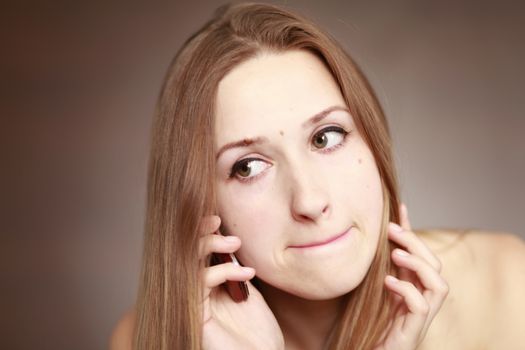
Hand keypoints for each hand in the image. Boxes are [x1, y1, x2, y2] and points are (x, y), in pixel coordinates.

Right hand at [199, 215, 284, 349]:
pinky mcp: (195, 316)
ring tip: (234, 242)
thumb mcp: (246, 293)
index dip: (199, 233)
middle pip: (182, 255)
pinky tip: (245, 274)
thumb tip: (229, 242)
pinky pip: (199, 283)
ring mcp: (193, 306)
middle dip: (198, 233)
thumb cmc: (258, 335)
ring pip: (186, 265)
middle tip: (217, 221)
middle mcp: (194, 296)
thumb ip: (234, 271)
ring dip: (208, 245)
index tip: (216, 219)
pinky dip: (221, 271)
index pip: (192, 254)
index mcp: (204, 289)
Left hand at [374, 204, 448, 349]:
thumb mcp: (372, 288)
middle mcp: (422, 300)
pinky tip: (388, 282)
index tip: (400, 208)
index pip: (420, 253)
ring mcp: (420, 317)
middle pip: (435, 264)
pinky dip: (406, 290)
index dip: (412, 230)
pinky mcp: (413, 331)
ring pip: (439, 284)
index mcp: (413, 287)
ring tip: (396, 254)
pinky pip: (421, 306)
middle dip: (416, 243)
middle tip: (391, 230)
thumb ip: (377, 268)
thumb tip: (370, 240)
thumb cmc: (369, 324)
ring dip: (419, 264)